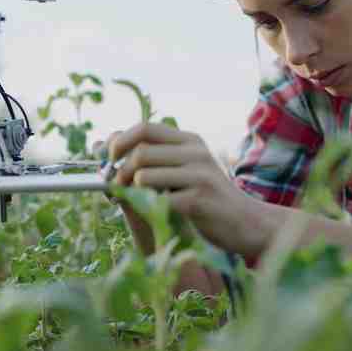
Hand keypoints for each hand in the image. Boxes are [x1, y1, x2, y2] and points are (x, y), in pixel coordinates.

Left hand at [108, 122, 261, 255]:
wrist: (247, 222)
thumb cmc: (209, 198)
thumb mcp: (187, 169)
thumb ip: (155, 157)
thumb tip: (104, 145)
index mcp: (190, 140)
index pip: (144, 128)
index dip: (119, 142)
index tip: (109, 160)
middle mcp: (195, 152)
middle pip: (140, 152)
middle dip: (119, 172)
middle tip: (114, 187)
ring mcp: (199, 175)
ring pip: (144, 175)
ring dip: (130, 191)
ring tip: (132, 200)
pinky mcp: (199, 200)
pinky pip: (158, 200)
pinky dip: (148, 208)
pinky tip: (154, 213)